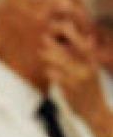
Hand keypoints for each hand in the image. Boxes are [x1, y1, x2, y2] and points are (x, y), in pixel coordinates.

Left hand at [41, 20, 112, 136]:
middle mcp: (87, 68)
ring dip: (50, 56)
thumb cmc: (90, 89)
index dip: (72, 33)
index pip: (82, 43)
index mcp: (92, 62)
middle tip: (44, 37)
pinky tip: (48, 70)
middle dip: (55, 44)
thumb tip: (87, 38)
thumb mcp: (92, 70)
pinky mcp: (72, 90)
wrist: (95, 111)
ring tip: (41, 51)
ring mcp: (80, 79)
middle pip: (69, 52)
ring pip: (62, 63)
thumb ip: (88, 55)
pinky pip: (58, 77)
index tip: (60, 25)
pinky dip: (51, 72)